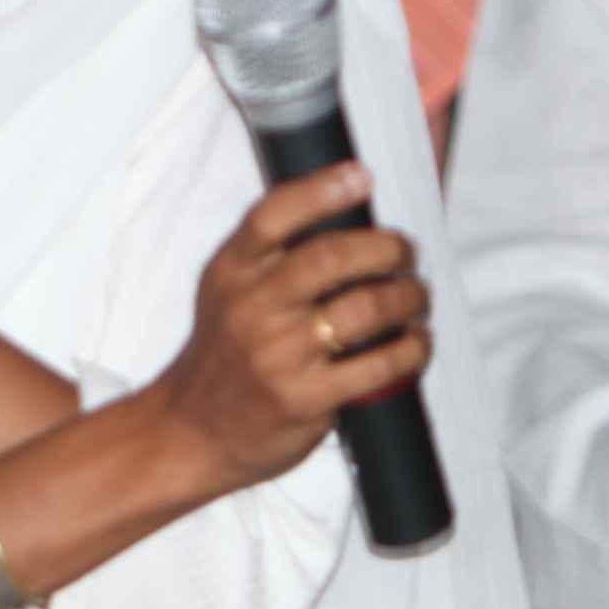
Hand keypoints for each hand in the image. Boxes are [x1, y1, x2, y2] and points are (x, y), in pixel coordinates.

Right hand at [144, 161, 426, 496]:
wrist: (191, 431)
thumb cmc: (224, 353)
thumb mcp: (226, 292)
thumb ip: (270, 256)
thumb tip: (346, 209)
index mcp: (232, 272)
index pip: (273, 215)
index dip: (322, 189)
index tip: (362, 177)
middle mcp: (251, 308)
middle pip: (331, 257)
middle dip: (387, 247)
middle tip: (406, 252)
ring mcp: (278, 355)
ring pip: (365, 309)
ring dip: (408, 297)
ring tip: (416, 297)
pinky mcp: (305, 399)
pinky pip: (378, 365)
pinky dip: (412, 349)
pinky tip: (416, 342)